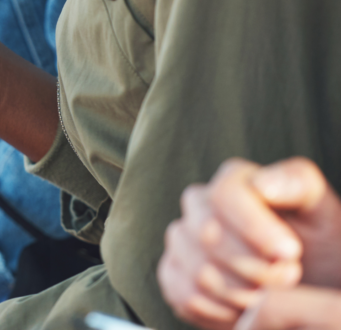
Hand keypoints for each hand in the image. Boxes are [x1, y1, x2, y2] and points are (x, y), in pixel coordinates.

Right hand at [158, 157, 340, 329]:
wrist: (308, 281)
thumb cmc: (316, 243)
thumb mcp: (319, 210)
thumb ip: (297, 184)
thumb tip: (262, 185)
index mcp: (233, 180)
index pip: (224, 195)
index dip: (255, 228)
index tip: (289, 253)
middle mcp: (198, 204)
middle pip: (207, 235)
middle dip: (255, 267)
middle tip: (290, 279)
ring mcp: (180, 239)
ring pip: (197, 270)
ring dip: (241, 294)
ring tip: (270, 296)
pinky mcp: (172, 273)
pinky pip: (184, 296)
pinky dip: (220, 311)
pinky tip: (245, 308)